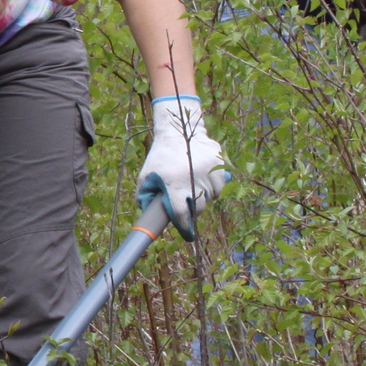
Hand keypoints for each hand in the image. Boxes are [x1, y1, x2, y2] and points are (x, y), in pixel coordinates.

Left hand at [137, 96, 227, 239]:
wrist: (179, 130)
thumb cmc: (160, 156)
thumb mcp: (146, 174)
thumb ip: (144, 195)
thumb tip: (148, 215)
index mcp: (173, 183)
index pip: (180, 213)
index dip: (184, 226)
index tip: (187, 235)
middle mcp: (192, 178)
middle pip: (198, 207)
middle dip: (194, 212)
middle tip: (188, 210)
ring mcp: (208, 170)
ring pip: (212, 197)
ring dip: (204, 198)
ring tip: (194, 190)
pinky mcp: (219, 164)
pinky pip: (221, 185)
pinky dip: (214, 187)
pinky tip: (204, 181)